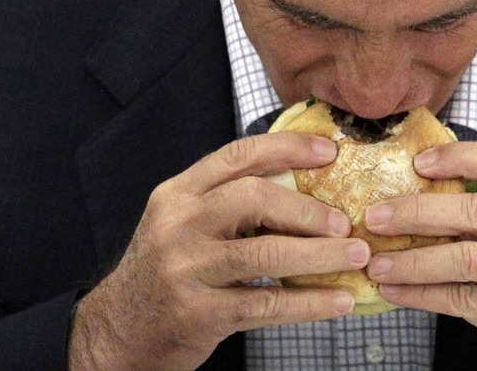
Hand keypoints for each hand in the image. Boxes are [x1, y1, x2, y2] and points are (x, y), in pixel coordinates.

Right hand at [68, 132, 369, 370]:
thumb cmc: (168, 268)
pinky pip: (266, 305)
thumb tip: (307, 181)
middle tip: (346, 222)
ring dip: (320, 256)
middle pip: (254, 198)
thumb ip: (229, 200)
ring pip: (265, 254)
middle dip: (308, 209)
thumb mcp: (185, 222)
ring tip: (356, 257)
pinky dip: (310, 303)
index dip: (287, 147)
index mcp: (179, 193)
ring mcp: (186, 270)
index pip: (237, 156)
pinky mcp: (198, 314)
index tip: (329, 151)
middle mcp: (179, 224)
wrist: (119, 329)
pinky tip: (339, 302)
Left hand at [363, 142, 476, 370]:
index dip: (463, 157)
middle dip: (420, 211)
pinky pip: (460, 299)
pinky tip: (394, 290)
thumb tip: (425, 189)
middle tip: (377, 215)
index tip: (421, 162)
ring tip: (376, 261)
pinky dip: (421, 294)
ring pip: (466, 258)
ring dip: (413, 259)